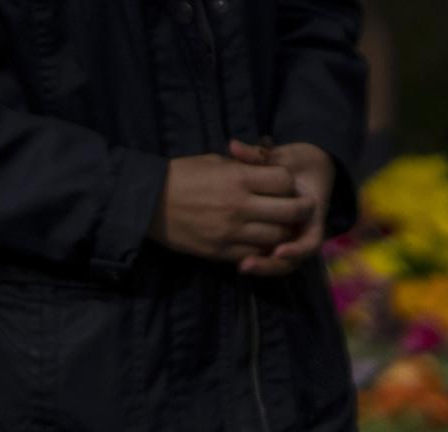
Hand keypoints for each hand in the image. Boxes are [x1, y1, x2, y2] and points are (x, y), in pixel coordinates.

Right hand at [150, 152, 313, 262]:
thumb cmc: (180, 175)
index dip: (289, 182)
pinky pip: (255, 254)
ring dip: (284, 233)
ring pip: (278, 237)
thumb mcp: (213, 161)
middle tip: (301, 210)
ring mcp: (232, 231)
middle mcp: (240, 206)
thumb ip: (243, 166)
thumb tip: (269, 166)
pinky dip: (264, 249)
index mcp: (237, 178)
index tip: (286, 184)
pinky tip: (262, 242)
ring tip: (281, 226)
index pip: (284, 180)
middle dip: (301, 210)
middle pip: (290, 212)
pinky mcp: (222, 251)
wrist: (146, 201)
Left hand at [230, 140, 335, 274]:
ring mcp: (291, 237)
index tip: (278, 251)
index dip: (297, 249)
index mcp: (312, 213)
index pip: (311, 241)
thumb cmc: (296, 162)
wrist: (307, 168)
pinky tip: (239, 261)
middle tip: (248, 265)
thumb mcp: (282, 157)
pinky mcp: (279, 239)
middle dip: (272, 265)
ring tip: (244, 267)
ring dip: (264, 267)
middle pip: (293, 260)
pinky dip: (259, 259)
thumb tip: (234, 146)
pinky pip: (271, 255)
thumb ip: (259, 155)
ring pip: (281, 262)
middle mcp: (303, 230)